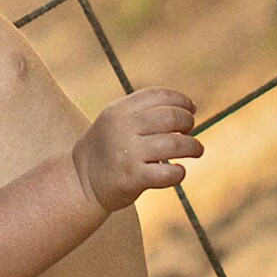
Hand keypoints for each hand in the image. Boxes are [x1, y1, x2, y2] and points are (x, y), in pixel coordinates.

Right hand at [72, 88, 202, 212]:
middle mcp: (123, 128)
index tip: (191, 108)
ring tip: (197, 150)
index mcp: (119, 110)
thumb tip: (186, 110)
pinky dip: (179, 173)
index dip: (181, 100)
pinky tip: (178, 172)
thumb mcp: (115, 121)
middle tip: (190, 130)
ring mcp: (127, 153)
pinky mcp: (133, 177)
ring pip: (174, 144)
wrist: (80, 180)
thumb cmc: (107, 150)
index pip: (158, 96)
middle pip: (171, 117)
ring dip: (192, 146)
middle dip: (188, 122)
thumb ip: (142, 113)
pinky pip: (168, 173)